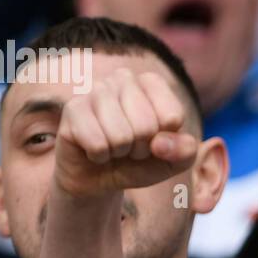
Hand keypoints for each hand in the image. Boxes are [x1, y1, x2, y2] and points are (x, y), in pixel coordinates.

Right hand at [54, 68, 198, 197]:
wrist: (97, 178)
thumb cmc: (137, 162)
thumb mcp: (171, 162)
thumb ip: (184, 152)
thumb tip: (160, 143)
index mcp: (152, 83)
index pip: (172, 117)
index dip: (164, 141)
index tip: (152, 142)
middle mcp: (123, 78)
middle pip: (146, 126)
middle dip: (140, 149)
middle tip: (129, 148)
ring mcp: (95, 90)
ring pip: (121, 136)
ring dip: (119, 152)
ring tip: (112, 147)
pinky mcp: (73, 109)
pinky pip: (97, 144)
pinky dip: (99, 156)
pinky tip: (93, 149)